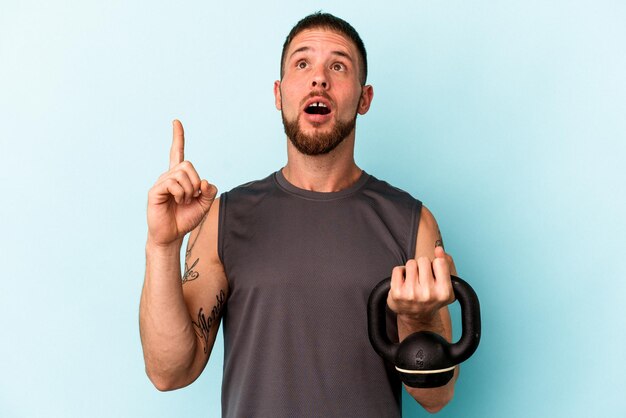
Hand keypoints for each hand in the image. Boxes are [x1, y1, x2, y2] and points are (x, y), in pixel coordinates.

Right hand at [147, 120, 216, 246]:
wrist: (172, 235)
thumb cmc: (186, 218)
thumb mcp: (204, 205)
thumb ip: (209, 192)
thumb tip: (205, 181)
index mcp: (179, 176)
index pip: (177, 153)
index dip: (178, 137)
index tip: (176, 122)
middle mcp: (168, 176)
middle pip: (187, 165)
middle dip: (196, 181)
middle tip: (193, 196)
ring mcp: (161, 182)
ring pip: (181, 174)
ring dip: (188, 191)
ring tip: (184, 202)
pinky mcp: (155, 191)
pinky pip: (172, 184)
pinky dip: (181, 194)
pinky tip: (177, 202)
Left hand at [387, 246, 454, 321]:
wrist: (417, 317)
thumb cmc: (431, 297)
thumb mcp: (445, 283)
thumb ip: (446, 263)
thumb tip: (438, 249)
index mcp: (444, 292)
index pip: (439, 262)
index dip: (435, 265)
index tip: (433, 275)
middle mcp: (428, 294)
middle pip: (423, 260)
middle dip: (422, 266)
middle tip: (422, 279)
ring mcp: (411, 294)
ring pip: (410, 263)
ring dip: (411, 269)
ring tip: (413, 280)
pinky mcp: (397, 293)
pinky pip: (397, 269)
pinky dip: (400, 273)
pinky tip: (404, 282)